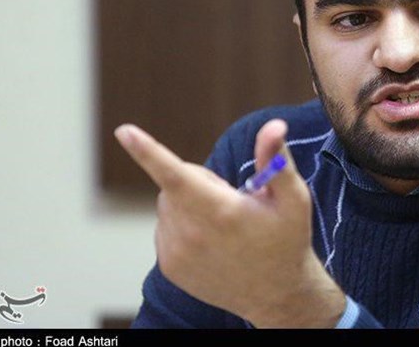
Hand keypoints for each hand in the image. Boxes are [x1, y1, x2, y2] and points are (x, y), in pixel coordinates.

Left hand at [114, 119, 345, 327]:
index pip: (177, 175)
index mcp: (221, 212)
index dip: (147, 151)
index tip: (124, 131)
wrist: (276, 295)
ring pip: (168, 204)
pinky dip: (184, 224)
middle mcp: (193, 234)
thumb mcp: (293, 198)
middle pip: (177, 182)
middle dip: (200, 181)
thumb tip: (274, 125)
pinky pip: (166, 226)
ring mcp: (177, 253)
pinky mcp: (169, 266)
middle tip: (235, 202)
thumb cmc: (287, 240)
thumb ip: (276, 160)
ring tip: (225, 225)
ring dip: (190, 203)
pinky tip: (212, 240)